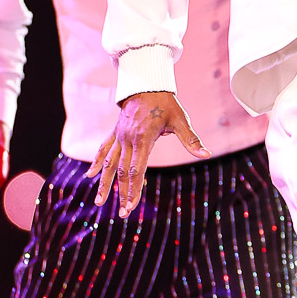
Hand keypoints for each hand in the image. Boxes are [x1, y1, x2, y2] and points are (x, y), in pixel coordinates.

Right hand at [86, 92, 207, 216]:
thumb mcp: (180, 120)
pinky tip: (90, 175)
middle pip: (121, 172)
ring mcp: (119, 136)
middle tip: (122, 214)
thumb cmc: (166, 103)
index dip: (133, 190)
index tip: (131, 207)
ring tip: (98, 202)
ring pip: (108, 163)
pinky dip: (96, 162)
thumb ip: (191, 140)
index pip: (136, 170)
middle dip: (122, 194)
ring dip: (103, 184)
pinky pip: (103, 149)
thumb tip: (206, 154)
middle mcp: (127, 139)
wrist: (146, 83)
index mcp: (143, 139)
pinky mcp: (115, 133)